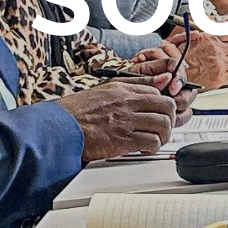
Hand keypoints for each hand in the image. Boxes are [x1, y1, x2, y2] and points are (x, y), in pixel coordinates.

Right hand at [57, 78, 179, 161]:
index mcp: (121, 89)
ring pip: (163, 124)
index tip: (160, 112)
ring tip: (155, 139)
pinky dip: (153, 148)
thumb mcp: (103, 89)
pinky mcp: (122, 140)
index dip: (162, 103)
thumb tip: (159, 78)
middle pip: (166, 105)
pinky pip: (151, 142)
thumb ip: (131, 84)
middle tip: (163, 127)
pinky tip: (145, 149)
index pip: (156, 90)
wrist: (58, 128)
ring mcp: (125, 121)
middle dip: (169, 118)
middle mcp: (126, 102)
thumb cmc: (76, 112)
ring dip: (163, 135)